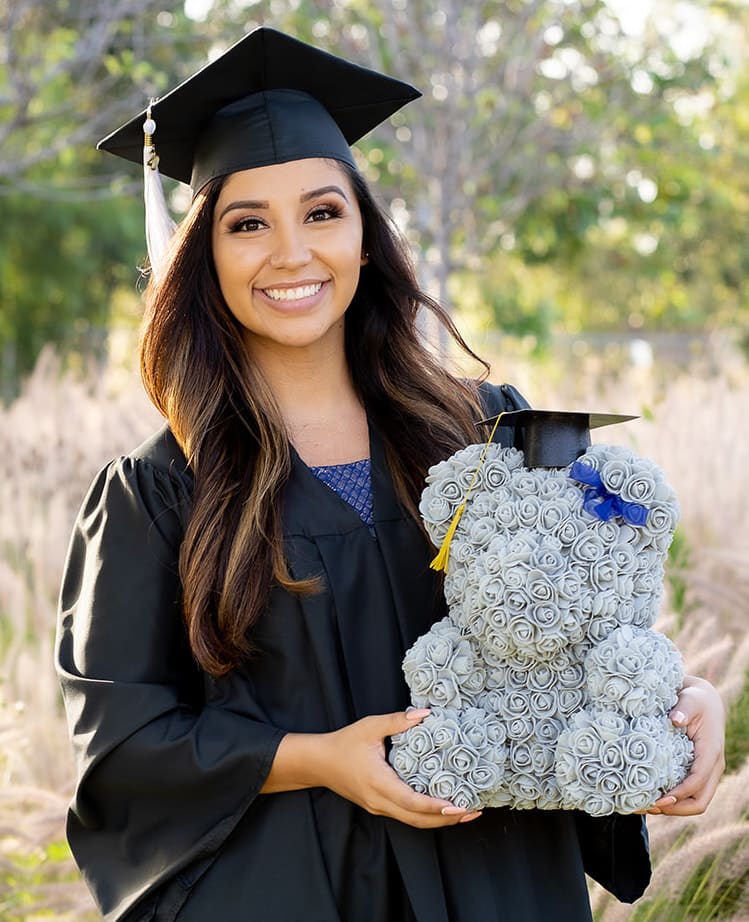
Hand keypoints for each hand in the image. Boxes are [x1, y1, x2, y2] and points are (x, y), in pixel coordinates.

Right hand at [313, 709, 482, 828]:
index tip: (459, 805)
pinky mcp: (379, 806)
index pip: (412, 802)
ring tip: (464, 812)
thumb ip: (398, 721)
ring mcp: (379, 807)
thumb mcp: (369, 727)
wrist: (318, 763)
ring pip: (413, 822)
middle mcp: (380, 801)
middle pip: (418, 820)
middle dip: (447, 819)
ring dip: (439, 820)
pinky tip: (441, 806)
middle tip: (473, 811)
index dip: (437, 807)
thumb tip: (425, 714)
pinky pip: (406, 816)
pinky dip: (426, 815)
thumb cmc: (344, 743)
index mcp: (379, 783)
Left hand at [640, 674, 725, 815]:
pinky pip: (689, 794)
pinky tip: (651, 796)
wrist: (704, 700)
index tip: (657, 798)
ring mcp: (706, 772)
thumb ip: (683, 709)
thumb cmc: (695, 699)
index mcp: (711, 752)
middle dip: (675, 809)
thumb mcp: (690, 699)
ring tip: (645, 805)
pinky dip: (673, 800)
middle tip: (648, 806)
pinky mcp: (698, 772)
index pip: (698, 781)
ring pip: (696, 802)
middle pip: (700, 801)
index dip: (679, 794)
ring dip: (673, 809)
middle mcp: (713, 767)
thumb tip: (676, 720)